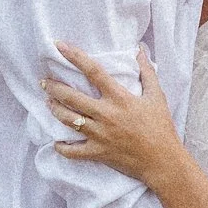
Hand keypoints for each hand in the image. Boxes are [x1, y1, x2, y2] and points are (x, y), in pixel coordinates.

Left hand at [45, 43, 181, 188]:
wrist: (163, 161)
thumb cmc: (161, 127)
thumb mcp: (157, 96)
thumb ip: (147, 72)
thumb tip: (140, 50)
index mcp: (119, 98)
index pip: (93, 71)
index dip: (75, 56)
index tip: (59, 46)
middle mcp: (106, 114)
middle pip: (71, 97)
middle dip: (53, 87)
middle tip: (44, 81)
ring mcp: (99, 134)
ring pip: (68, 120)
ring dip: (54, 109)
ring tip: (48, 102)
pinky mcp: (98, 152)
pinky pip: (73, 151)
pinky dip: (62, 147)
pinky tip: (57, 142)